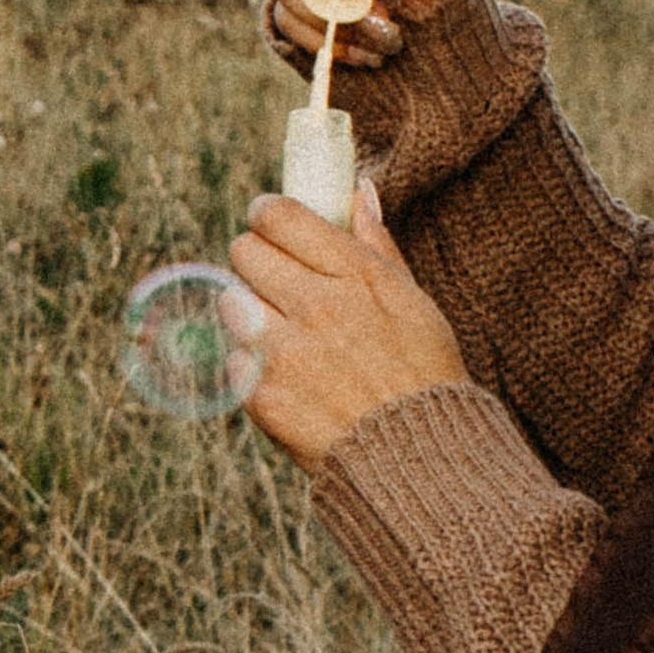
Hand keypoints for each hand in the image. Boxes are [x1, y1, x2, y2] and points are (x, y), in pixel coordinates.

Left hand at [228, 182, 469, 471]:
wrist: (421, 463)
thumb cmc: (423, 376)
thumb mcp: (415, 303)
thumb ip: (377, 244)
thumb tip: (359, 189)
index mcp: (357, 277)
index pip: (280, 216)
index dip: (267, 215)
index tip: (270, 225)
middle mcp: (318, 307)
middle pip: (243, 250)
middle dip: (255, 261)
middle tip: (274, 282)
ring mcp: (286, 351)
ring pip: (230, 301)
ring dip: (249, 313)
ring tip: (284, 336)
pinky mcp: (263, 394)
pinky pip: (233, 358)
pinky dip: (252, 368)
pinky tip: (288, 381)